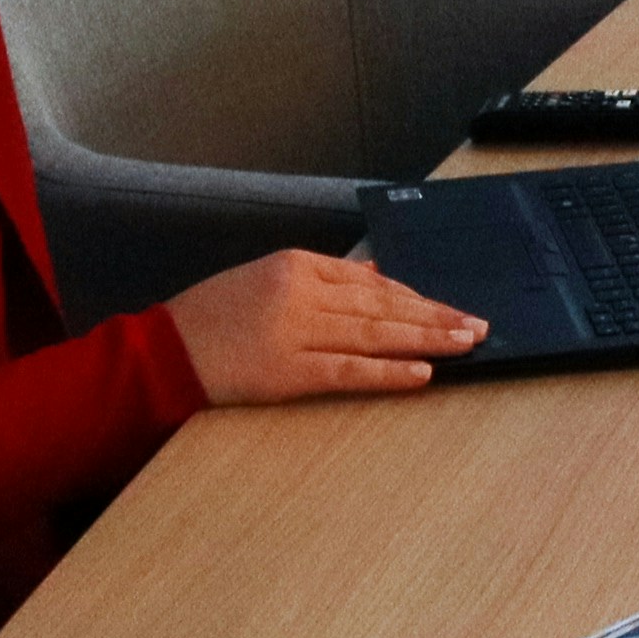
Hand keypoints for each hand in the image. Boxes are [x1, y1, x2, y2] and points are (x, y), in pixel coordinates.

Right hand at [168, 247, 489, 404]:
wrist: (161, 351)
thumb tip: (374, 276)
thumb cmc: (212, 316)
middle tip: (477, 326)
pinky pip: (349, 370)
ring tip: (465, 344)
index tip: (447, 308)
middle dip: (435, 315)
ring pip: (376, 333)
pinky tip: (422, 374)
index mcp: (299, 263)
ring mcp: (296, 331)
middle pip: (383, 304)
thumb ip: (321, 277)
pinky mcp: (287, 371)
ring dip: (426, 339)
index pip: (372, 282)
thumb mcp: (266, 278)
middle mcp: (303, 291)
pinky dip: (388, 372)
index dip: (415, 297)